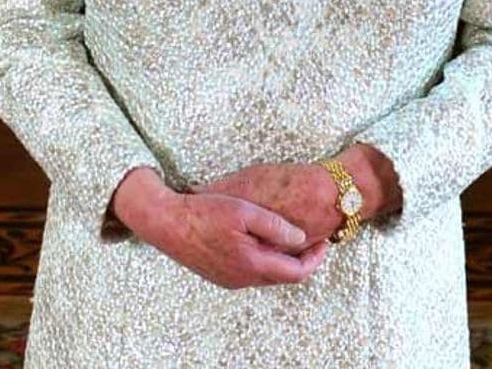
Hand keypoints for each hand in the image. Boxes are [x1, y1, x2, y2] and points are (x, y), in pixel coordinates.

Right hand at [110, 167, 328, 289]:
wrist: (166, 223)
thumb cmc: (206, 211)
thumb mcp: (245, 210)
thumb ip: (275, 226)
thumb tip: (300, 238)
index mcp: (252, 264)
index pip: (295, 273)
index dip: (314, 260)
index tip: (325, 243)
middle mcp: (241, 278)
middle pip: (282, 276)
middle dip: (302, 260)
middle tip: (314, 240)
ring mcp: (229, 279)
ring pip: (266, 274)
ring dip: (282, 259)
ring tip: (292, 236)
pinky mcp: (219, 274)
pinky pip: (250, 271)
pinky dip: (265, 258)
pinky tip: (264, 239)